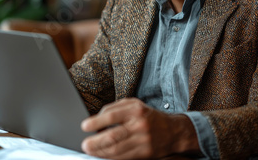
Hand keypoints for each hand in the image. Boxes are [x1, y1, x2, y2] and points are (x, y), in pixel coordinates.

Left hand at [80, 98, 200, 158]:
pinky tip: (103, 155)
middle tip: (85, 144)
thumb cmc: (148, 116)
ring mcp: (143, 140)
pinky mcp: (145, 153)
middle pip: (113, 136)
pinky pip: (124, 157)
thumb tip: (97, 117)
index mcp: (135, 110)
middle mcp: (140, 125)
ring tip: (90, 151)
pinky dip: (111, 157)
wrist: (173, 131)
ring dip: (100, 152)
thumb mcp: (134, 104)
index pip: (111, 116)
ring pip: (117, 149)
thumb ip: (115, 108)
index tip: (84, 126)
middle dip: (95, 141)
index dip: (96, 122)